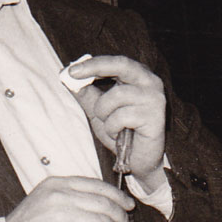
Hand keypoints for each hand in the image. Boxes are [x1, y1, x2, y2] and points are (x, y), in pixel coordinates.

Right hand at [5, 176, 134, 221]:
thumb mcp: (43, 201)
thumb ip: (68, 197)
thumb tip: (104, 205)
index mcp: (56, 184)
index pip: (96, 185)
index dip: (117, 196)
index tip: (128, 207)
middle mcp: (60, 196)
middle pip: (104, 205)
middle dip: (121, 220)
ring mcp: (62, 216)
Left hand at [66, 55, 166, 188]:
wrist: (137, 159)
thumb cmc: (120, 131)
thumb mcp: (97, 109)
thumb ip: (85, 93)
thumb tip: (66, 76)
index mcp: (136, 77)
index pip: (116, 62)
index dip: (93, 63)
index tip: (71, 69)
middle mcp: (149, 83)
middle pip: (122, 65)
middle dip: (95, 67)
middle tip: (73, 74)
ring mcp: (154, 99)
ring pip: (116, 96)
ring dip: (104, 114)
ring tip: (112, 125)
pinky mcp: (155, 116)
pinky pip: (121, 117)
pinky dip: (113, 127)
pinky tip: (121, 134)